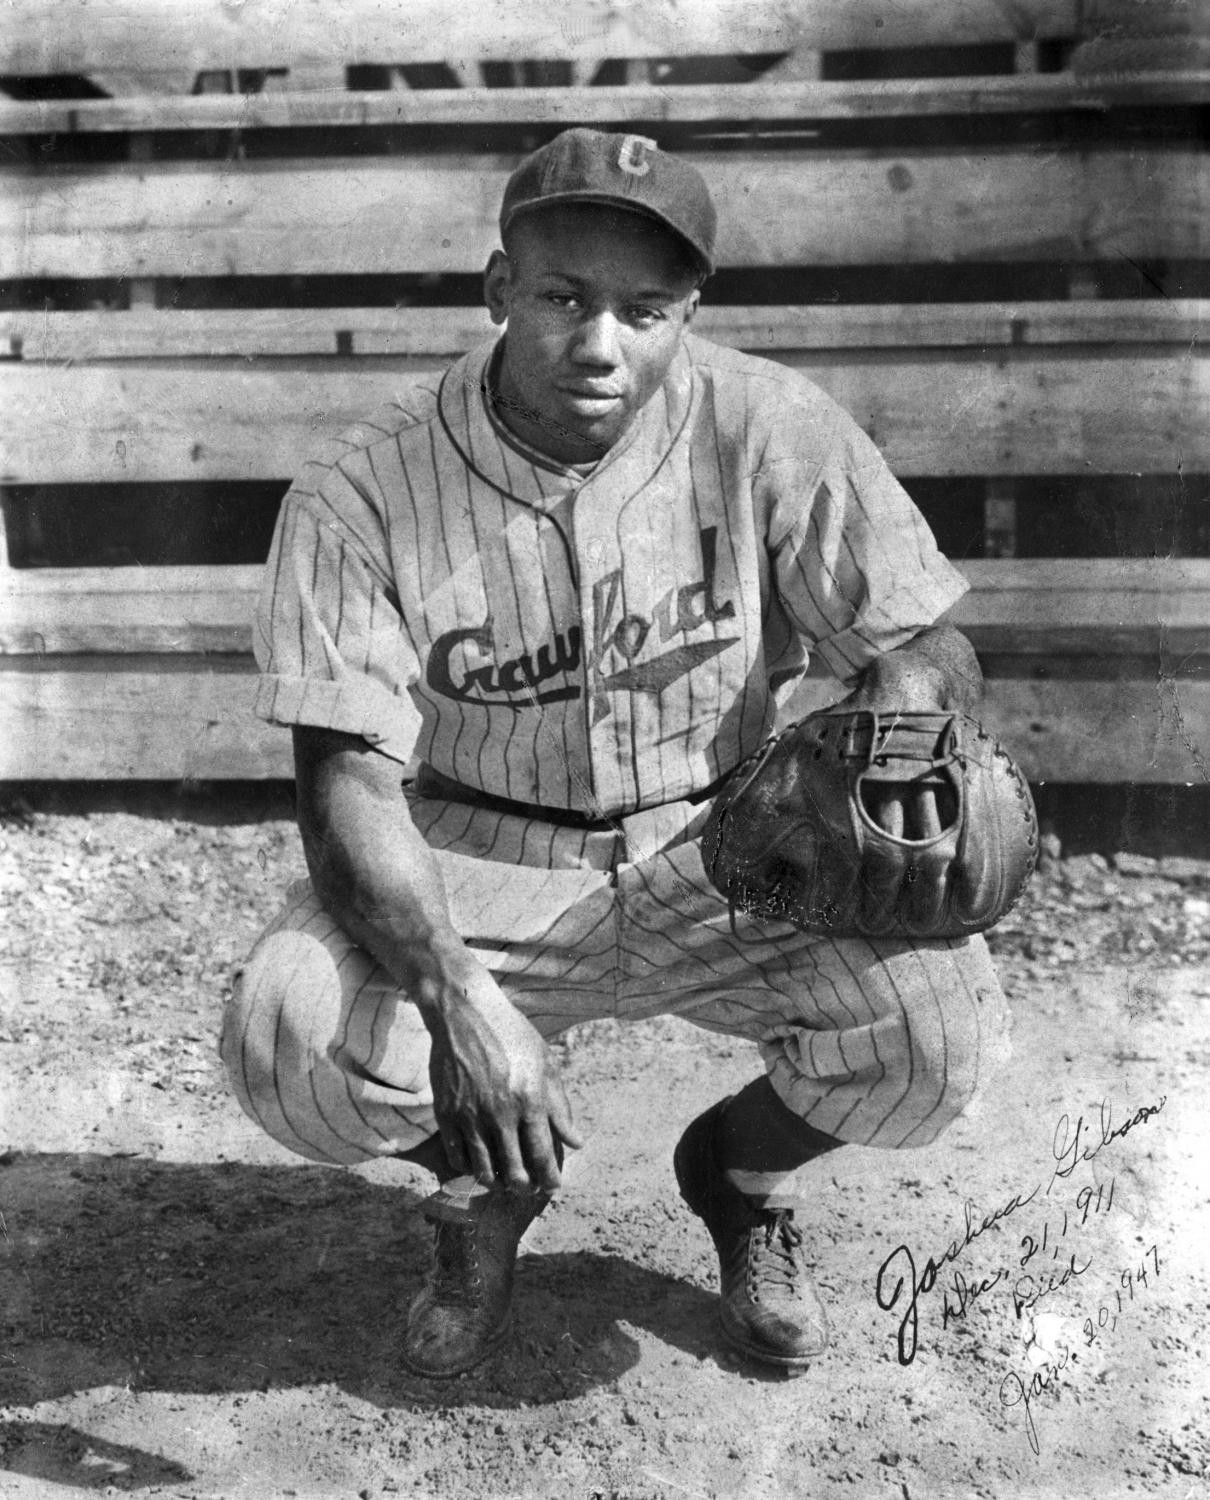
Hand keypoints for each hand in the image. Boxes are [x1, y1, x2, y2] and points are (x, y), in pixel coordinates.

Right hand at [424, 961, 582, 1192]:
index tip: (553, 1187)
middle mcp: (501, 1113)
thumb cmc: (511, 1035)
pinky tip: (479, 1164)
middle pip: (515, 1171)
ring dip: (497, 1183)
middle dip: (525, 1187)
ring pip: (484, 1170)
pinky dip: (469, 1168)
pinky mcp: (446, 1114)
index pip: (543, 1156)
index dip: (550, 1179)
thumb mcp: (545, 1063)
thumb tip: (576, 1142)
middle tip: (528, 1188)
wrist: (465, 1012)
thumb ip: (560, 1106)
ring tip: (504, 1181)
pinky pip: (457, 1157)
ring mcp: (471, 1115)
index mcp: (530, 1101)